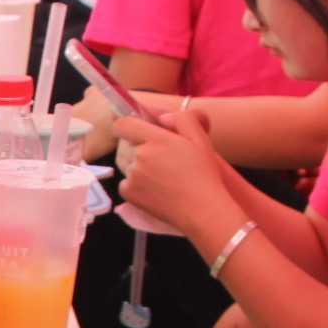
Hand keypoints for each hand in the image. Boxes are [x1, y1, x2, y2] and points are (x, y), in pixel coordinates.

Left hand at [115, 109, 226, 229]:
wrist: (202, 209)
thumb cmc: (204, 174)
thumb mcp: (200, 139)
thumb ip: (182, 119)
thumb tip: (162, 117)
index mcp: (156, 139)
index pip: (123, 124)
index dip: (130, 125)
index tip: (139, 131)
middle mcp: (140, 156)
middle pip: (124, 144)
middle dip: (136, 145)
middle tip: (158, 156)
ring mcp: (133, 176)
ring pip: (124, 162)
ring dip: (135, 163)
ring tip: (158, 172)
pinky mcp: (129, 193)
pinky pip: (125, 182)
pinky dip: (135, 183)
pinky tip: (155, 186)